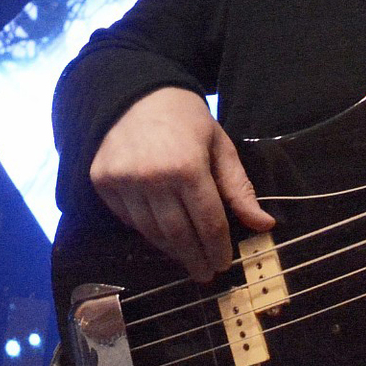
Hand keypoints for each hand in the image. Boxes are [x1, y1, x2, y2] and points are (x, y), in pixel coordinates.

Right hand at [88, 87, 274, 281]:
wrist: (135, 93)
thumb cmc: (187, 119)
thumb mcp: (220, 147)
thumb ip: (239, 189)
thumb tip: (264, 225)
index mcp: (188, 167)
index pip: (208, 222)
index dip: (218, 248)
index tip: (224, 264)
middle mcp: (151, 178)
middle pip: (179, 235)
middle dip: (196, 258)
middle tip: (206, 273)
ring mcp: (122, 182)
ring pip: (151, 232)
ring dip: (172, 250)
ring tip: (187, 258)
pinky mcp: (101, 183)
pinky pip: (129, 220)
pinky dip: (147, 231)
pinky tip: (162, 235)